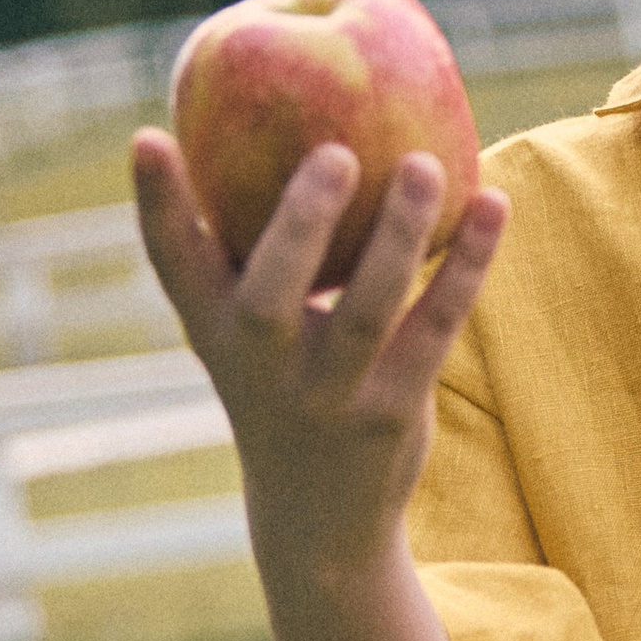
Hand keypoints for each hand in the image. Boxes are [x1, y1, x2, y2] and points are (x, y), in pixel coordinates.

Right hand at [132, 129, 509, 596]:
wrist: (319, 521)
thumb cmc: (280, 383)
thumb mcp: (245, 331)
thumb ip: (249, 249)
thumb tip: (283, 119)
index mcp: (215, 334)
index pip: (174, 266)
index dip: (156, 205)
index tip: (148, 137)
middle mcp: (262, 369)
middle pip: (272, 297)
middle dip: (299, 224)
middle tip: (335, 151)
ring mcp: (329, 396)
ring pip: (367, 313)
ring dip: (398, 236)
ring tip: (428, 164)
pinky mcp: (393, 412)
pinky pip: (434, 328)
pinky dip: (466, 266)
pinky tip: (492, 206)